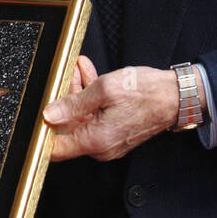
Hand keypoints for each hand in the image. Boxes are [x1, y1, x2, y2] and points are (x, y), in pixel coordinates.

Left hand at [43, 65, 186, 161]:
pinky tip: (88, 76)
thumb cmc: (147, 92)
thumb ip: (74, 103)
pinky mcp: (115, 133)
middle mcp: (101, 146)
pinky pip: (94, 117)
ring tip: (78, 68)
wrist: (177, 96)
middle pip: (67, 128)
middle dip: (63, 100)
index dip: (43, 131)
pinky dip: (90, 99)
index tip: (39, 112)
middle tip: (65, 75)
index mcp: (95, 140)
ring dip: (77, 94)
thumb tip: (50, 115)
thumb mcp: (105, 90)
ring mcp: (108, 141)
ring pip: (80, 119)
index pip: (55, 148)